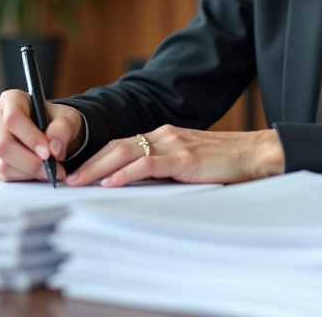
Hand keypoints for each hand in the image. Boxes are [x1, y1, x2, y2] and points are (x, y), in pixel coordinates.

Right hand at [0, 90, 83, 181]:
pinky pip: (2, 174)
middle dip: (30, 162)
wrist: (48, 131)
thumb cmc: (55, 121)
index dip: (30, 138)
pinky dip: (22, 177)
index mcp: (11, 99)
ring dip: (28, 172)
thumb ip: (64, 128)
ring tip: (47, 170)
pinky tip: (35, 171)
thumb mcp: (68, 117)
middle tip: (51, 168)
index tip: (48, 152)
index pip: (13, 119)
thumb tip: (54, 148)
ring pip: (2, 163)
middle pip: (3, 145)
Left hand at [65, 126, 284, 187]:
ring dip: (99, 168)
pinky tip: (112, 182)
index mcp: (163, 136)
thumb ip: (163, 168)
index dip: (97, 158)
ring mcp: (173, 144)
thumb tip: (135, 185)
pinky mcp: (184, 157)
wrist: (253, 154)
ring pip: (126, 152)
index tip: (78, 173)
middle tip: (68, 179)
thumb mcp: (186, 162)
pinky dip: (127, 173)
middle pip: (117, 146)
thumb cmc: (223, 162)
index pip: (121, 145)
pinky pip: (149, 164)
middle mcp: (164, 135)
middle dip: (90, 163)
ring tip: (80, 182)